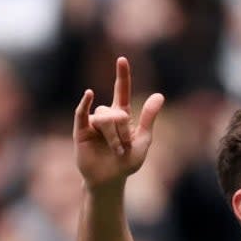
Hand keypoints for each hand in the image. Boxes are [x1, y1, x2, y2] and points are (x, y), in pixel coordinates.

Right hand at [74, 57, 164, 190]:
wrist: (110, 181)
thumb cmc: (127, 163)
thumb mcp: (144, 140)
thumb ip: (149, 118)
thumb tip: (159, 95)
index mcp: (122, 116)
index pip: (121, 91)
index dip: (122, 76)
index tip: (122, 59)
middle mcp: (106, 116)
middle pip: (116, 111)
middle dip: (123, 131)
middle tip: (123, 147)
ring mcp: (92, 122)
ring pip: (104, 117)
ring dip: (113, 136)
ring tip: (115, 150)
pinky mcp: (80, 130)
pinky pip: (82, 113)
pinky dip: (85, 103)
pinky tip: (88, 94)